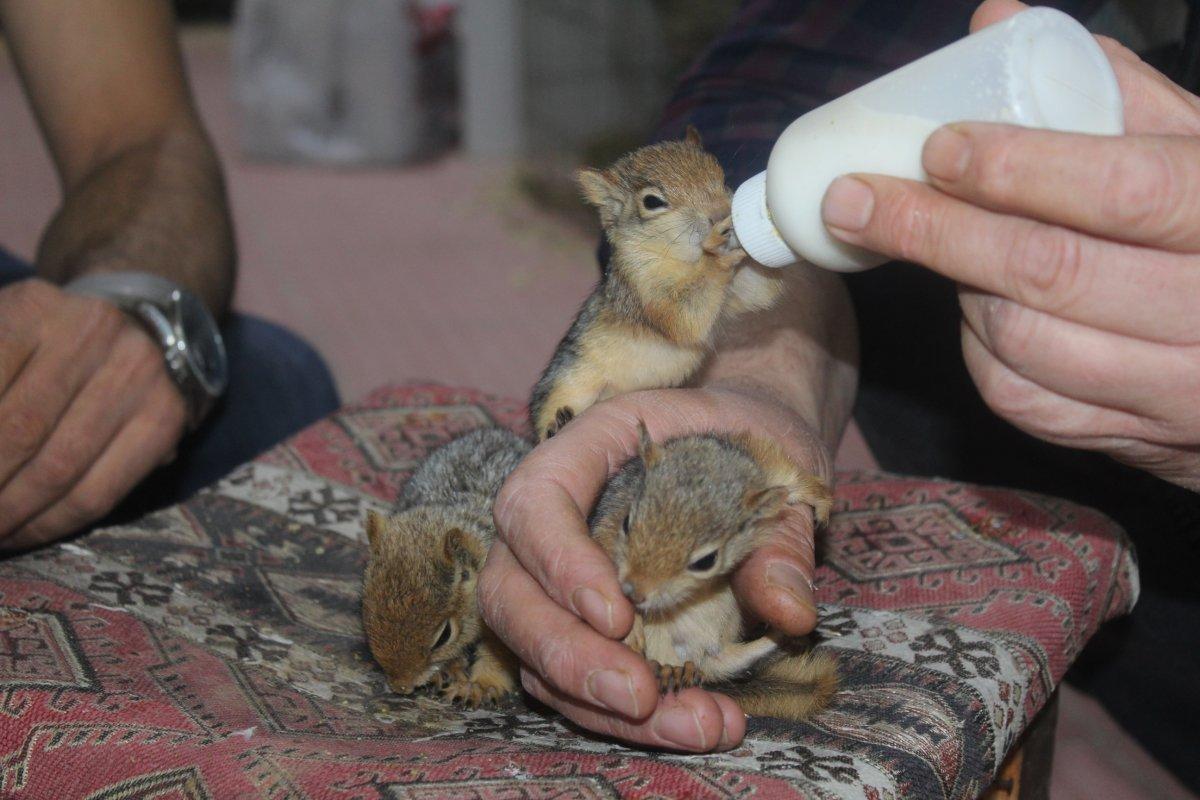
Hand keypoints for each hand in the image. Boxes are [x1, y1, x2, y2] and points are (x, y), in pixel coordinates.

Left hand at [0, 278, 186, 547]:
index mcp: (36, 308)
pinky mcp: (165, 418)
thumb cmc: (47, 340)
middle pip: (18, 431)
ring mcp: (138, 378)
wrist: (142, 324)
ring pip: (59, 469)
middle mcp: (95, 335)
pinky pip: (100, 491)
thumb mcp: (1, 331)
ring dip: (8, 513)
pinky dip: (51, 523)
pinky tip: (21, 533)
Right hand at [477, 386, 830, 750]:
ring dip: (599, 703)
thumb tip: (790, 613)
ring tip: (693, 724)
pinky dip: (626, 717)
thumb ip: (778, 537)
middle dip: (567, 654)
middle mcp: (553, 515)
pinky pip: (573, 681)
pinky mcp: (580, 626)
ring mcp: (555, 576)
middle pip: (510, 590)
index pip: (535, 502)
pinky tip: (697, 723)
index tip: (620, 616)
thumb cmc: (752, 445)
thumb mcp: (781, 465)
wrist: (755, 453)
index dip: (559, 563)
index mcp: (588, 448)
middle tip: (639, 696)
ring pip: (532, 650)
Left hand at [820, 0, 1199, 490]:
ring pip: (1025, 342)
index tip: (938, 149)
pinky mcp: (1133, 436)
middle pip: (1051, 273)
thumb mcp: (1193, 148)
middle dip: (936, 231)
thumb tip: (993, 21)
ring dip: (959, 289)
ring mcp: (1174, 386)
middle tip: (854, 200)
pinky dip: (978, 352)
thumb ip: (1106, 88)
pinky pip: (1024, 400)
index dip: (1020, 170)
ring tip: (935, 244)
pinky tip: (975, 309)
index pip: (1123, 193)